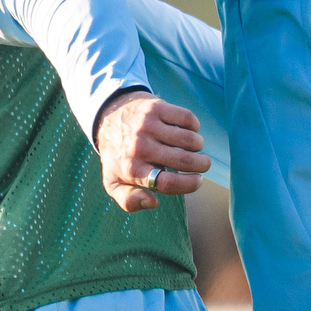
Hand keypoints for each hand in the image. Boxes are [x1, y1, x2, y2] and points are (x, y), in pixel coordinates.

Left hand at [95, 87, 207, 211]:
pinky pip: (187, 119)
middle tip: (203, 164)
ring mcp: (148, 126)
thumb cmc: (117, 155)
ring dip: (198, 145)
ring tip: (194, 148)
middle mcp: (140, 148)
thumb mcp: (113, 183)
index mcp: (132, 170)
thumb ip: (129, 201)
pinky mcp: (155, 108)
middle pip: (184, 161)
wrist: (107, 117)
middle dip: (202, 165)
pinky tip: (188, 130)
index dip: (189, 185)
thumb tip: (153, 203)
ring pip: (189, 139)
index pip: (168, 183)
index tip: (198, 181)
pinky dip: (194, 126)